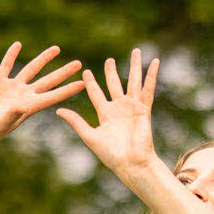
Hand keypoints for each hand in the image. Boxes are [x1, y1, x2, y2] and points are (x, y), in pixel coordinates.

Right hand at [0, 42, 84, 153]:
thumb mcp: (0, 123)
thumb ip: (11, 114)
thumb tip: (20, 106)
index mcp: (28, 106)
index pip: (53, 96)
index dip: (68, 89)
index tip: (83, 83)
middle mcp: (23, 96)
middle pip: (48, 81)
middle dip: (63, 72)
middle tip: (79, 63)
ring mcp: (11, 88)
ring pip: (31, 69)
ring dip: (43, 59)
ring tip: (57, 49)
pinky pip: (7, 65)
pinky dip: (11, 55)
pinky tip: (18, 44)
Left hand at [55, 48, 159, 179]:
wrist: (131, 163)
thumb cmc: (110, 154)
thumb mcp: (89, 136)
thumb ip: (76, 122)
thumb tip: (58, 111)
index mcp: (105, 115)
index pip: (96, 94)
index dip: (91, 83)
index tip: (86, 71)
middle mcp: (119, 109)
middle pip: (114, 84)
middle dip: (111, 72)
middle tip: (109, 60)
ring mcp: (132, 107)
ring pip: (133, 82)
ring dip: (135, 66)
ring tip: (136, 51)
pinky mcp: (144, 109)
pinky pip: (148, 89)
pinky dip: (151, 75)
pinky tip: (154, 62)